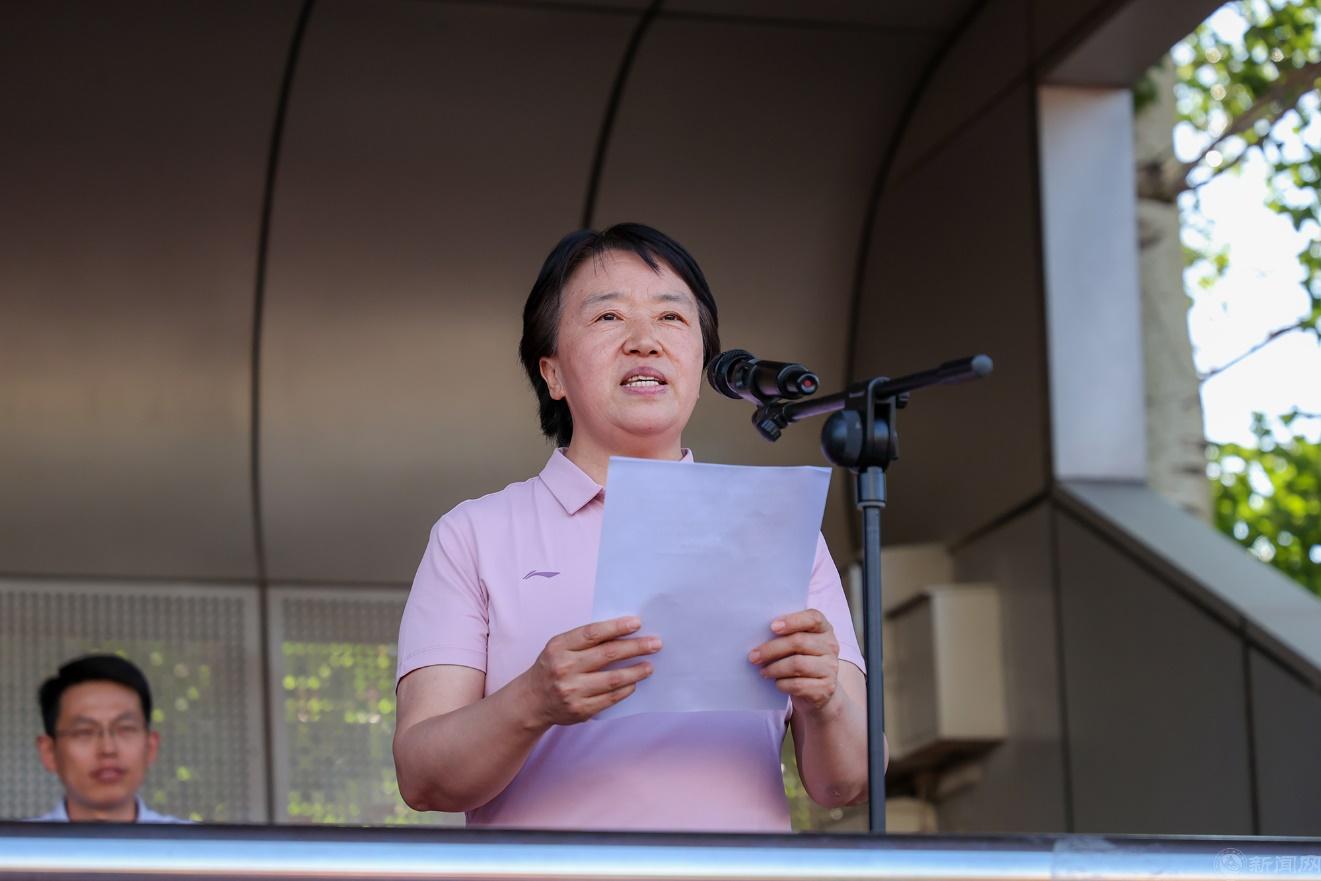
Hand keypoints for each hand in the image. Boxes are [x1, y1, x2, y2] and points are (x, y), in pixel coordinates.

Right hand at [522, 616, 659, 726]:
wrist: (532, 701)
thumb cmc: (552, 667)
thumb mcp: (560, 647)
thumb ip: (585, 640)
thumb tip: (623, 631)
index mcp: (559, 647)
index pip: (592, 633)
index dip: (616, 627)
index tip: (637, 623)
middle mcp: (564, 668)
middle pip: (607, 654)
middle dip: (635, 647)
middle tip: (656, 643)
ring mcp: (572, 691)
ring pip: (612, 679)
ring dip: (635, 671)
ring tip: (650, 666)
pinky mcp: (580, 709)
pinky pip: (610, 698)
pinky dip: (625, 689)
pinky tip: (634, 683)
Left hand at [748, 609, 840, 714]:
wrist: (817, 690)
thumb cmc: (801, 659)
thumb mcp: (797, 644)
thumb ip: (786, 634)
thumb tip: (758, 634)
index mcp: (823, 629)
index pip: (813, 618)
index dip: (792, 621)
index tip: (772, 627)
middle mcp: (831, 646)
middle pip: (799, 642)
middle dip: (771, 649)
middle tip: (753, 656)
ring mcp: (831, 668)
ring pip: (797, 664)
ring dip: (774, 668)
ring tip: (762, 671)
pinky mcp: (826, 688)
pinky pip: (798, 685)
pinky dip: (782, 684)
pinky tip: (776, 683)